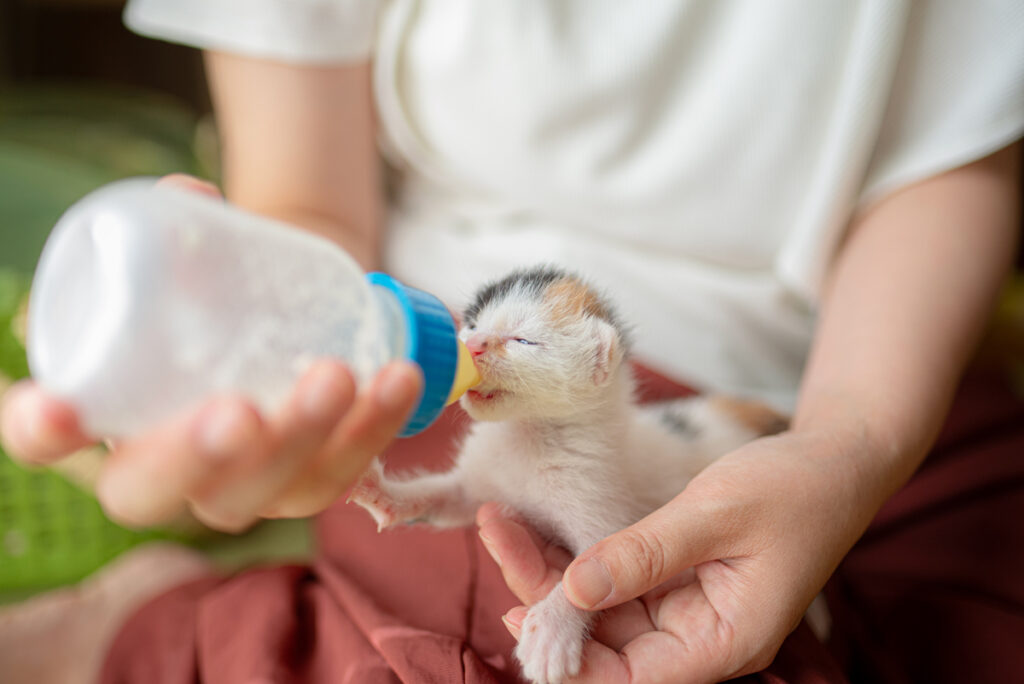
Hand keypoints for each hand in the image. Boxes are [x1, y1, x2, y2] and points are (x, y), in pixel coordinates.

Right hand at [0, 175, 422, 531]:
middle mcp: (164, 466)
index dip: (39, 432)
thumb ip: (177, 224)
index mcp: (105, 409)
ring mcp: (240, 485)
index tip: (56, 409)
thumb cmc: (213, 286)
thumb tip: (190, 197)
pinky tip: (395, 380)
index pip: (45, 438)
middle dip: (196, 458)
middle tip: (237, 411)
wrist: (286, 307)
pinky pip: (340, 473)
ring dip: (302, 440)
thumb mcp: (186, 252)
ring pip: (262, 492)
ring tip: (336, 375)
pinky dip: (371, 428)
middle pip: (156, 492)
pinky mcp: (307, 482)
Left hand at [478, 429, 884, 682]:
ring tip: (501, 524)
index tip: (519, 614)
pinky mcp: (671, 580)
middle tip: (499, 534)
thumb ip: (645, 553)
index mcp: (723, 642)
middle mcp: (698, 638)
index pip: (633, 679)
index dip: (573, 660)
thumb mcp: (716, 515)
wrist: (834, 461)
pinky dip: (576, 558)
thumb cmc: (792, 489)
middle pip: (605, 643)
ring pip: (601, 609)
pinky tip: (536, 531)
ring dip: (551, 572)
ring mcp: (683, 609)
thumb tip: (576, 589)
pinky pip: (614, 580)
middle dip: (544, 597)